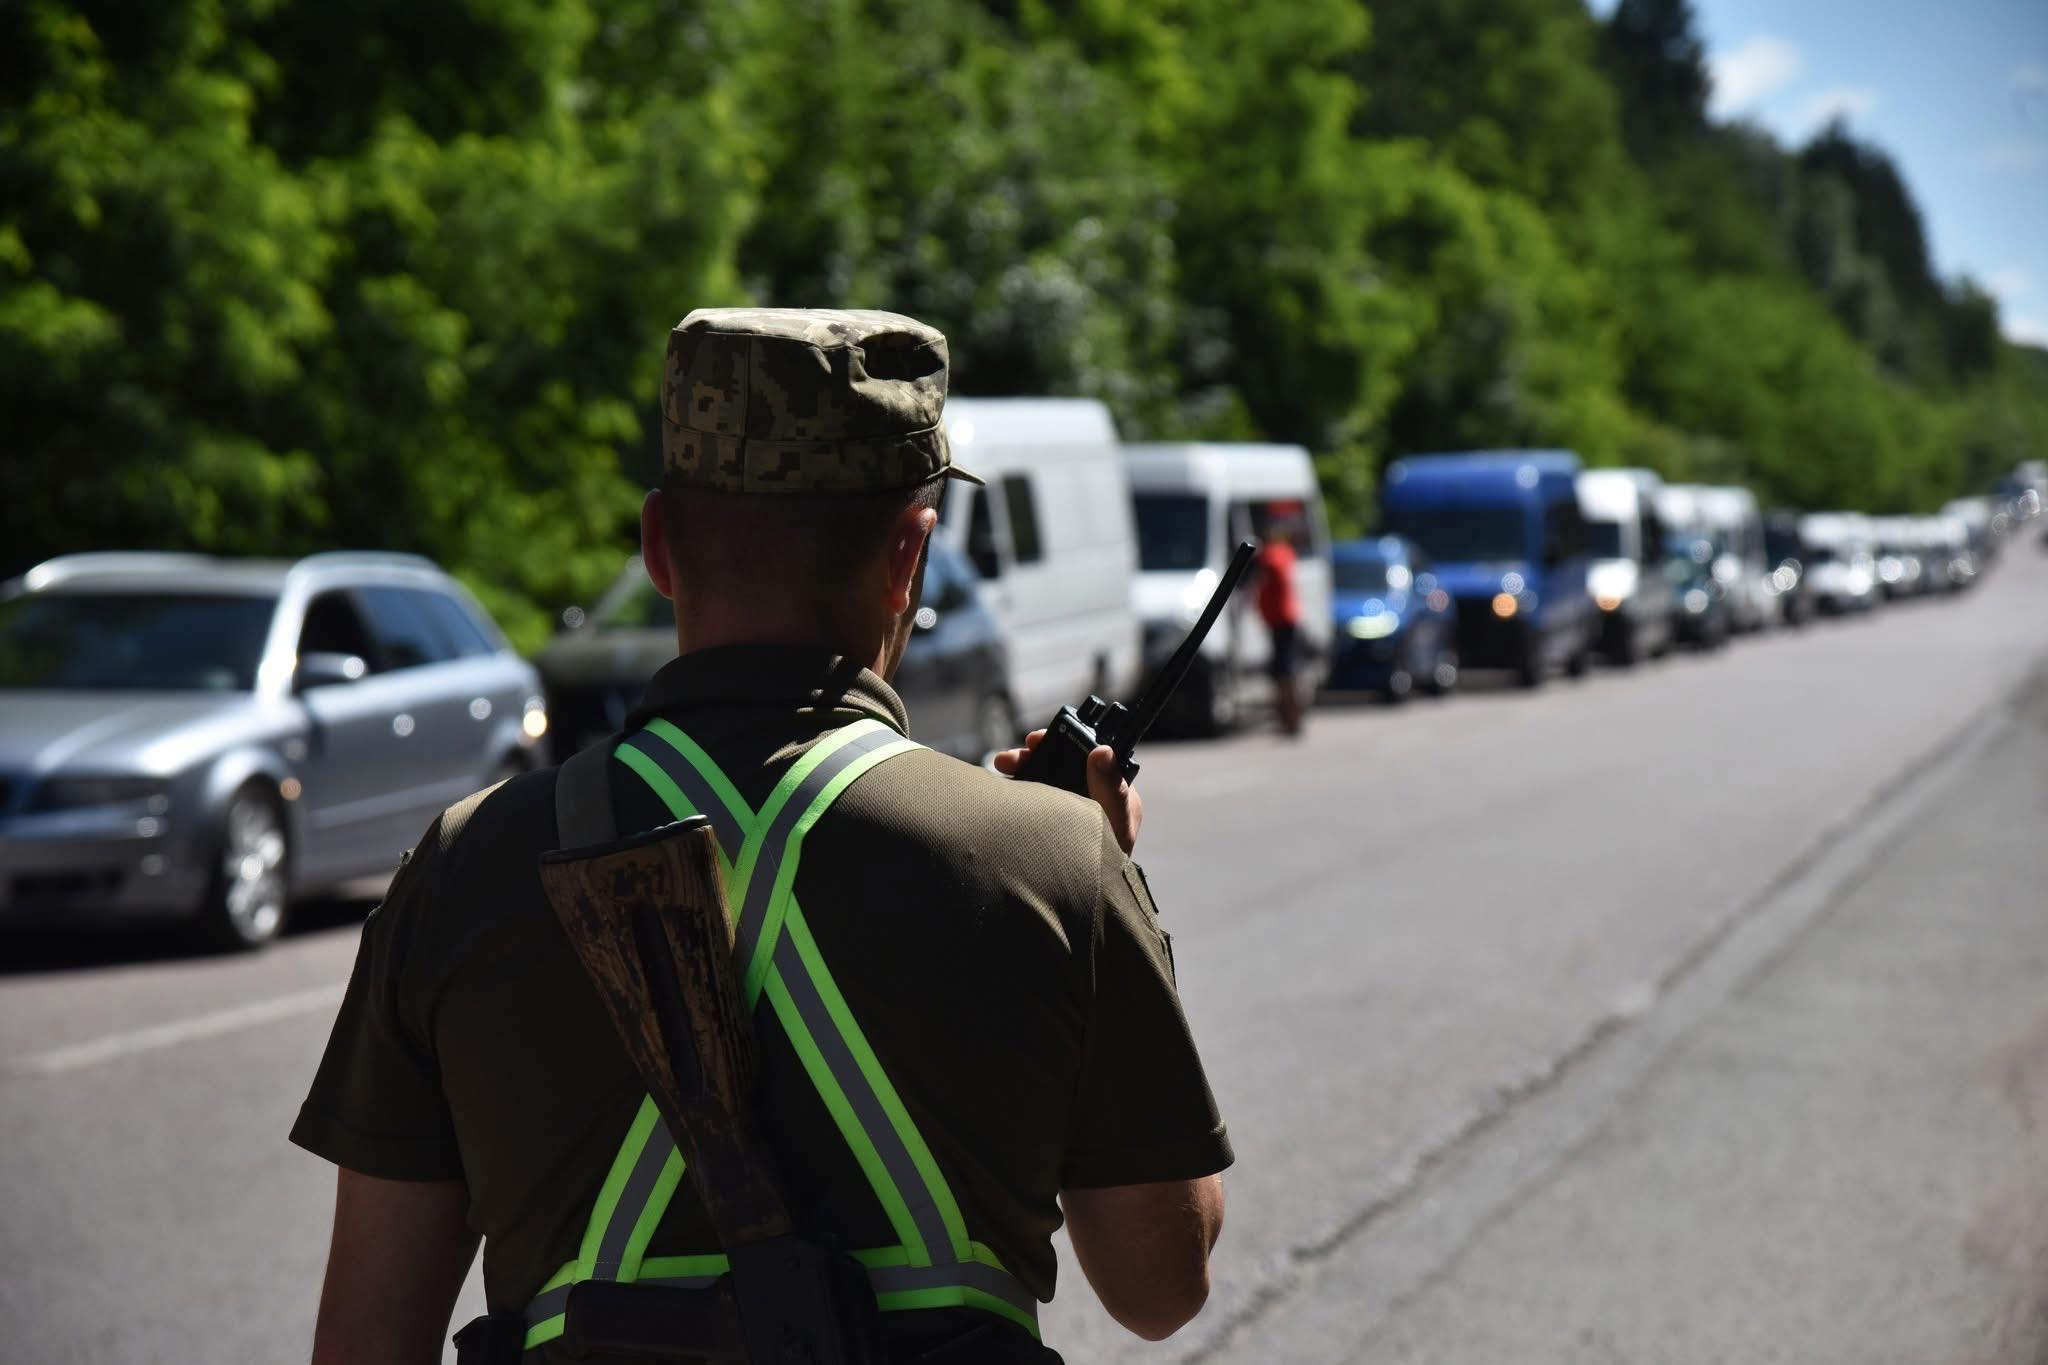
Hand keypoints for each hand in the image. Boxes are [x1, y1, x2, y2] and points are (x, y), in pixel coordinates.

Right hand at [993, 730, 1143, 854]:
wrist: (1082, 897)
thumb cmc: (1110, 863)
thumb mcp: (1115, 823)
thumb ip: (1112, 789)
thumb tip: (1103, 751)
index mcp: (1111, 789)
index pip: (1087, 753)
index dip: (1064, 740)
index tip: (1039, 739)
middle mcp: (1089, 794)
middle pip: (1060, 761)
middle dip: (1035, 753)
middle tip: (1014, 754)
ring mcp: (1066, 807)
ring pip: (1042, 776)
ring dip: (1021, 766)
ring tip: (1002, 764)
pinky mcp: (1048, 821)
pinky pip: (1031, 797)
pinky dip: (1015, 788)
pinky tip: (1001, 786)